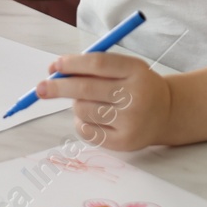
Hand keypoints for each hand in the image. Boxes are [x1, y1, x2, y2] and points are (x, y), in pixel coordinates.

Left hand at [38, 53, 170, 151]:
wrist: (166, 113)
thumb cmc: (136, 85)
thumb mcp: (125, 68)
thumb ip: (93, 66)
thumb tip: (55, 70)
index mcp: (136, 71)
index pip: (97, 63)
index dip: (72, 63)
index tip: (55, 65)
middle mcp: (135, 96)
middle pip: (86, 88)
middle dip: (58, 87)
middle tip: (41, 88)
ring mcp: (130, 121)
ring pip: (83, 110)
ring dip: (76, 104)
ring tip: (88, 102)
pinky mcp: (123, 142)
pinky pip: (87, 131)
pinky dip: (81, 122)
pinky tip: (93, 118)